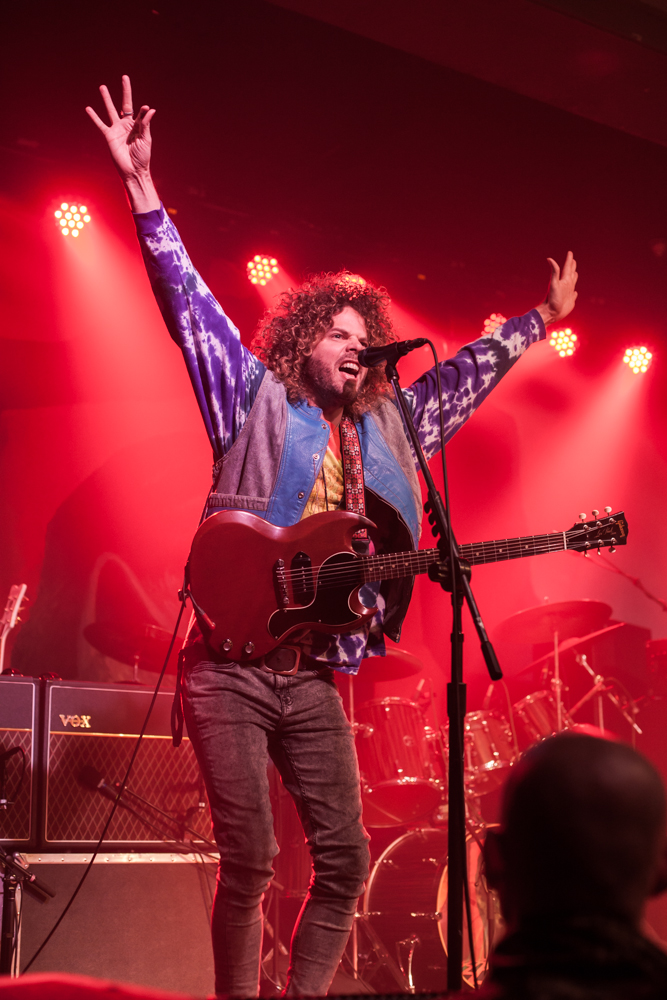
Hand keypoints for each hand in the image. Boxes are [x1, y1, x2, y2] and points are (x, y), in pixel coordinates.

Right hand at [86, 75, 159, 212]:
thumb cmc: (143, 157)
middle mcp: (127, 125)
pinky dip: (94, 117)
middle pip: (125, 104)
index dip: (143, 109)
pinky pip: (100, 124)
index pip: (140, 111)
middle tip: (124, 77)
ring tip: (103, 87)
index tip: (145, 108)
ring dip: (107, 98)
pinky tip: (89, 108)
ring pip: (111, 110)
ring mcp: (117, 129)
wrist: (133, 171)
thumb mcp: (146, 139)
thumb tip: (149, 108)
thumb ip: (146, 124)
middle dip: (125, 91)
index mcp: (138, 126)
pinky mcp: (109, 136)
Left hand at [535, 251, 577, 327]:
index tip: (570, 253)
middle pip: (570, 274)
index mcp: (564, 281)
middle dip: (572, 267)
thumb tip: (549, 258)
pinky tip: (575, 292)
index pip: (567, 268)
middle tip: (573, 260)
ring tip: (575, 273)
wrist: (551, 313)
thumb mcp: (554, 284)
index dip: (569, 261)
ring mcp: (568, 294)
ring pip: (573, 283)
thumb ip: (554, 271)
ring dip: (574, 277)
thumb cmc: (552, 299)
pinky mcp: (570, 301)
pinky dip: (575, 293)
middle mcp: (566, 286)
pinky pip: (574, 295)